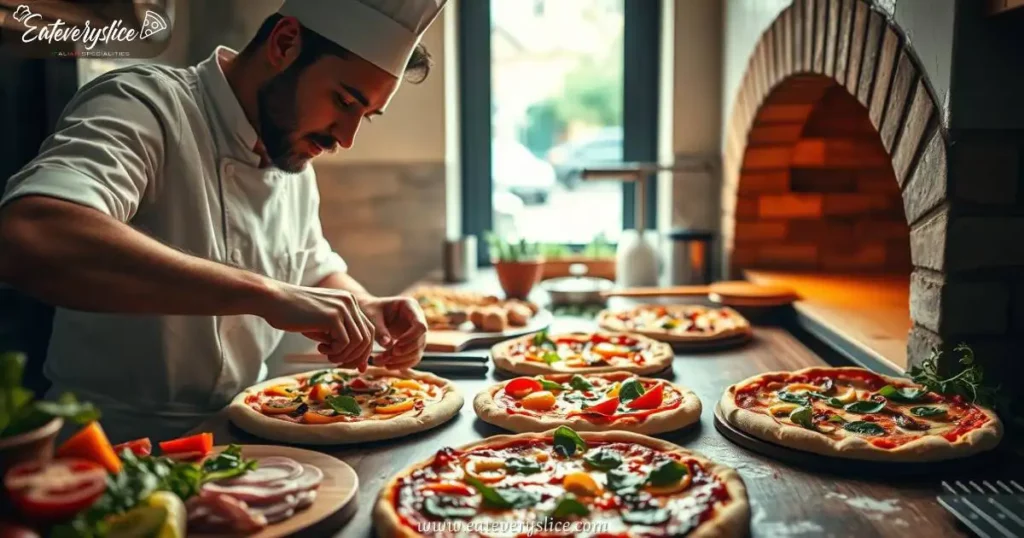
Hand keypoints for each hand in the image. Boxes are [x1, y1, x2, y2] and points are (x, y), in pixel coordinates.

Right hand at [258, 283, 374, 370]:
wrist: (274, 300)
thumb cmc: (294, 314)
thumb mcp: (323, 323)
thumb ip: (340, 336)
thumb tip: (358, 362)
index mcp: (349, 301)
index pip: (368, 330)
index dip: (364, 350)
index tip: (357, 366)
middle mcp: (349, 302)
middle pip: (367, 337)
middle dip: (356, 356)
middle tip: (338, 363)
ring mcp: (342, 308)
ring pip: (358, 342)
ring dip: (343, 355)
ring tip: (327, 355)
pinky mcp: (332, 316)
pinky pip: (344, 343)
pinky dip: (334, 352)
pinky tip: (320, 348)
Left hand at [358, 296, 427, 369]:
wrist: (368, 312)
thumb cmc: (369, 310)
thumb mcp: (372, 317)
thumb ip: (380, 330)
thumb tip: (388, 345)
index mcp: (410, 306)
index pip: (420, 326)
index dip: (410, 338)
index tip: (395, 347)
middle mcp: (418, 318)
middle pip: (420, 340)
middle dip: (403, 352)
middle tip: (385, 357)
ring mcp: (417, 332)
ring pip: (417, 351)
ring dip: (400, 360)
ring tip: (380, 362)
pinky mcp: (412, 342)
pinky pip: (413, 357)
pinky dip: (402, 364)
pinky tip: (387, 366)